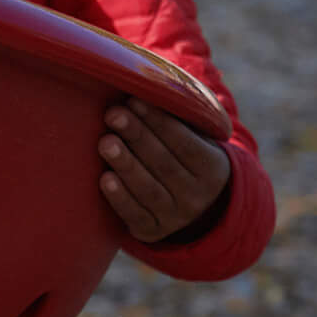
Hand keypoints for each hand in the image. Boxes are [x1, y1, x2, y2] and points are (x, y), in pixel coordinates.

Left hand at [97, 96, 231, 243]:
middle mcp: (197, 196)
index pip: (185, 142)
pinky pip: (136, 216)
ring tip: (105, 142)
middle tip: (113, 114)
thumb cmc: (186, 155)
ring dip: (126, 164)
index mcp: (212, 167)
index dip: (158, 121)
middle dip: (137, 136)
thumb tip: (147, 83)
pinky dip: (120, 198)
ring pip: (149, 190)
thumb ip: (178, 116)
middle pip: (164, 164)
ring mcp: (176, 217)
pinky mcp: (152, 232)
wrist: (198, 208)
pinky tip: (105, 179)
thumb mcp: (196, 137)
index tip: (133, 100)